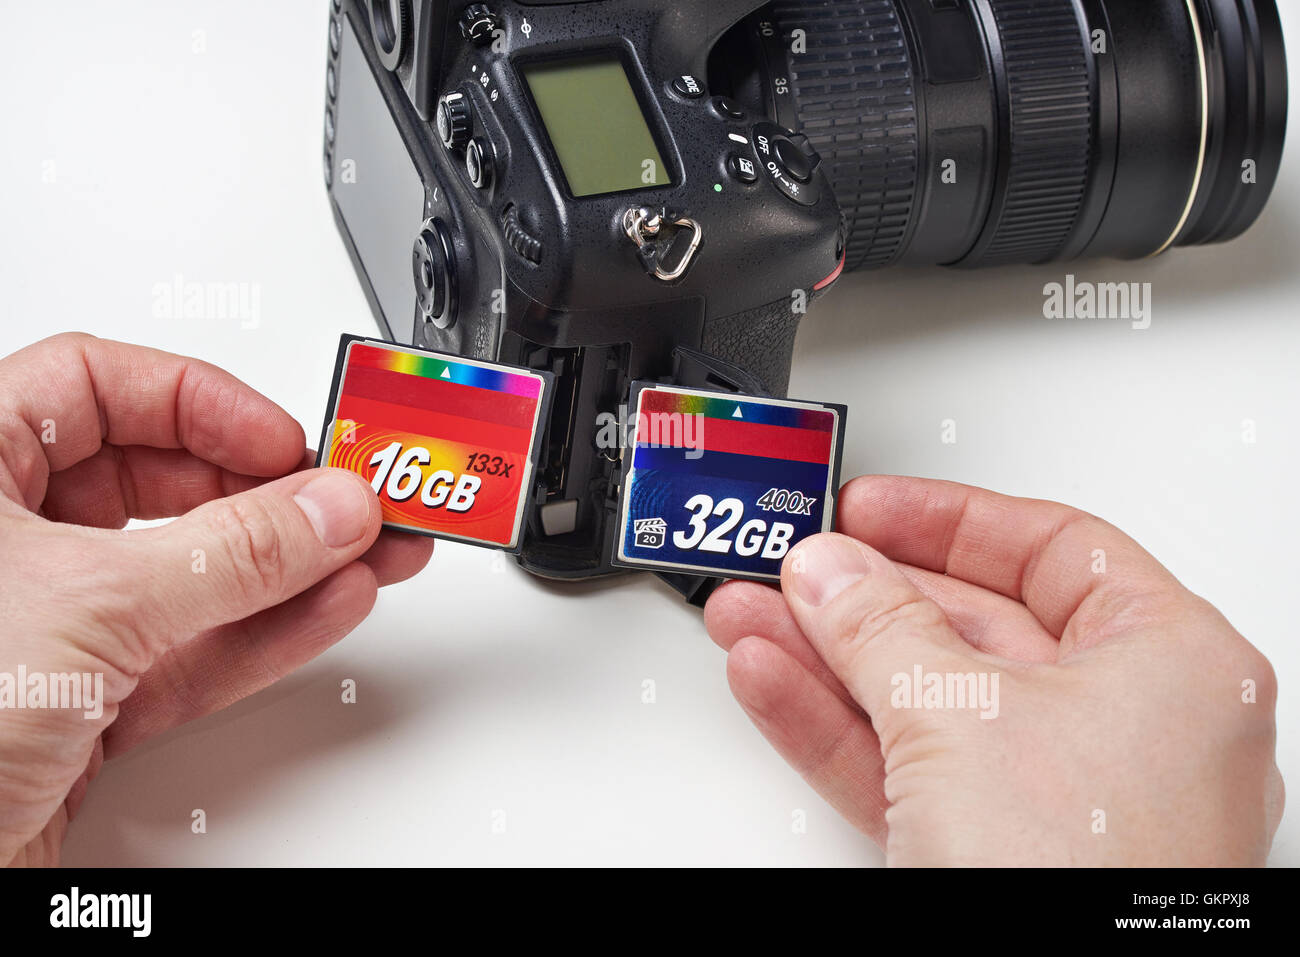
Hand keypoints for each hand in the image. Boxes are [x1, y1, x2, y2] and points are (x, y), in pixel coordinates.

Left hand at [0, 333, 432, 865]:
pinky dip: (265, 633)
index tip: (281, 438)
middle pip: (159, 479)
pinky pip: (191, 652)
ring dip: (290, 566)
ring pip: (189, 574)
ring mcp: (50, 627)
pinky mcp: (84, 705)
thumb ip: (231, 553)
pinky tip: (327, 606)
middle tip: (342, 498)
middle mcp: (9, 544)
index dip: (200, 402)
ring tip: (367, 552)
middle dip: (265, 491)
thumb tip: (326, 509)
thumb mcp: (92, 605)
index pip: (94, 386)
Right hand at [705, 476, 1283, 865]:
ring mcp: (1059, 796)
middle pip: (972, 625)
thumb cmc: (1082, 880)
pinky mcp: (997, 851)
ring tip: (755, 619)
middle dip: (862, 596)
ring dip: (827, 657)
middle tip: (796, 570)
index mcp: (1171, 663)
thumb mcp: (960, 716)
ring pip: (923, 697)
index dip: (948, 521)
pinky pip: (906, 764)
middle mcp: (1128, 726)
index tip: (869, 510)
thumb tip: (830, 570)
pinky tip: (776, 683)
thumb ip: (882, 626)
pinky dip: (835, 726)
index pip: (1052, 547)